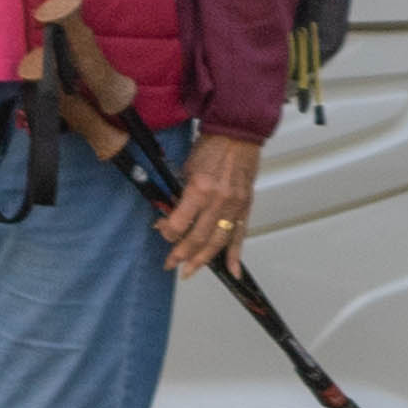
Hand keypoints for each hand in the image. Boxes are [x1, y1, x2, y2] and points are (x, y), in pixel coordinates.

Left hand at [158, 129, 260, 276]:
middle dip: (182, 254)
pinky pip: (240, 236)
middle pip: (198, 237)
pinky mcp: (246, 208)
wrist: (237, 136)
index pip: (180, 222)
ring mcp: (235, 206)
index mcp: (200, 189)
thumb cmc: (210, 147)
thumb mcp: (187, 168)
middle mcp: (219, 201)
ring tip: (190, 271)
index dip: (168, 232)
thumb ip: (181, 195)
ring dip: (203, 259)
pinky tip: (232, 272)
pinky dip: (236, 255)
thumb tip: (171, 217)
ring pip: (218, 241)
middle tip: (171, 264)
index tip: (161, 232)